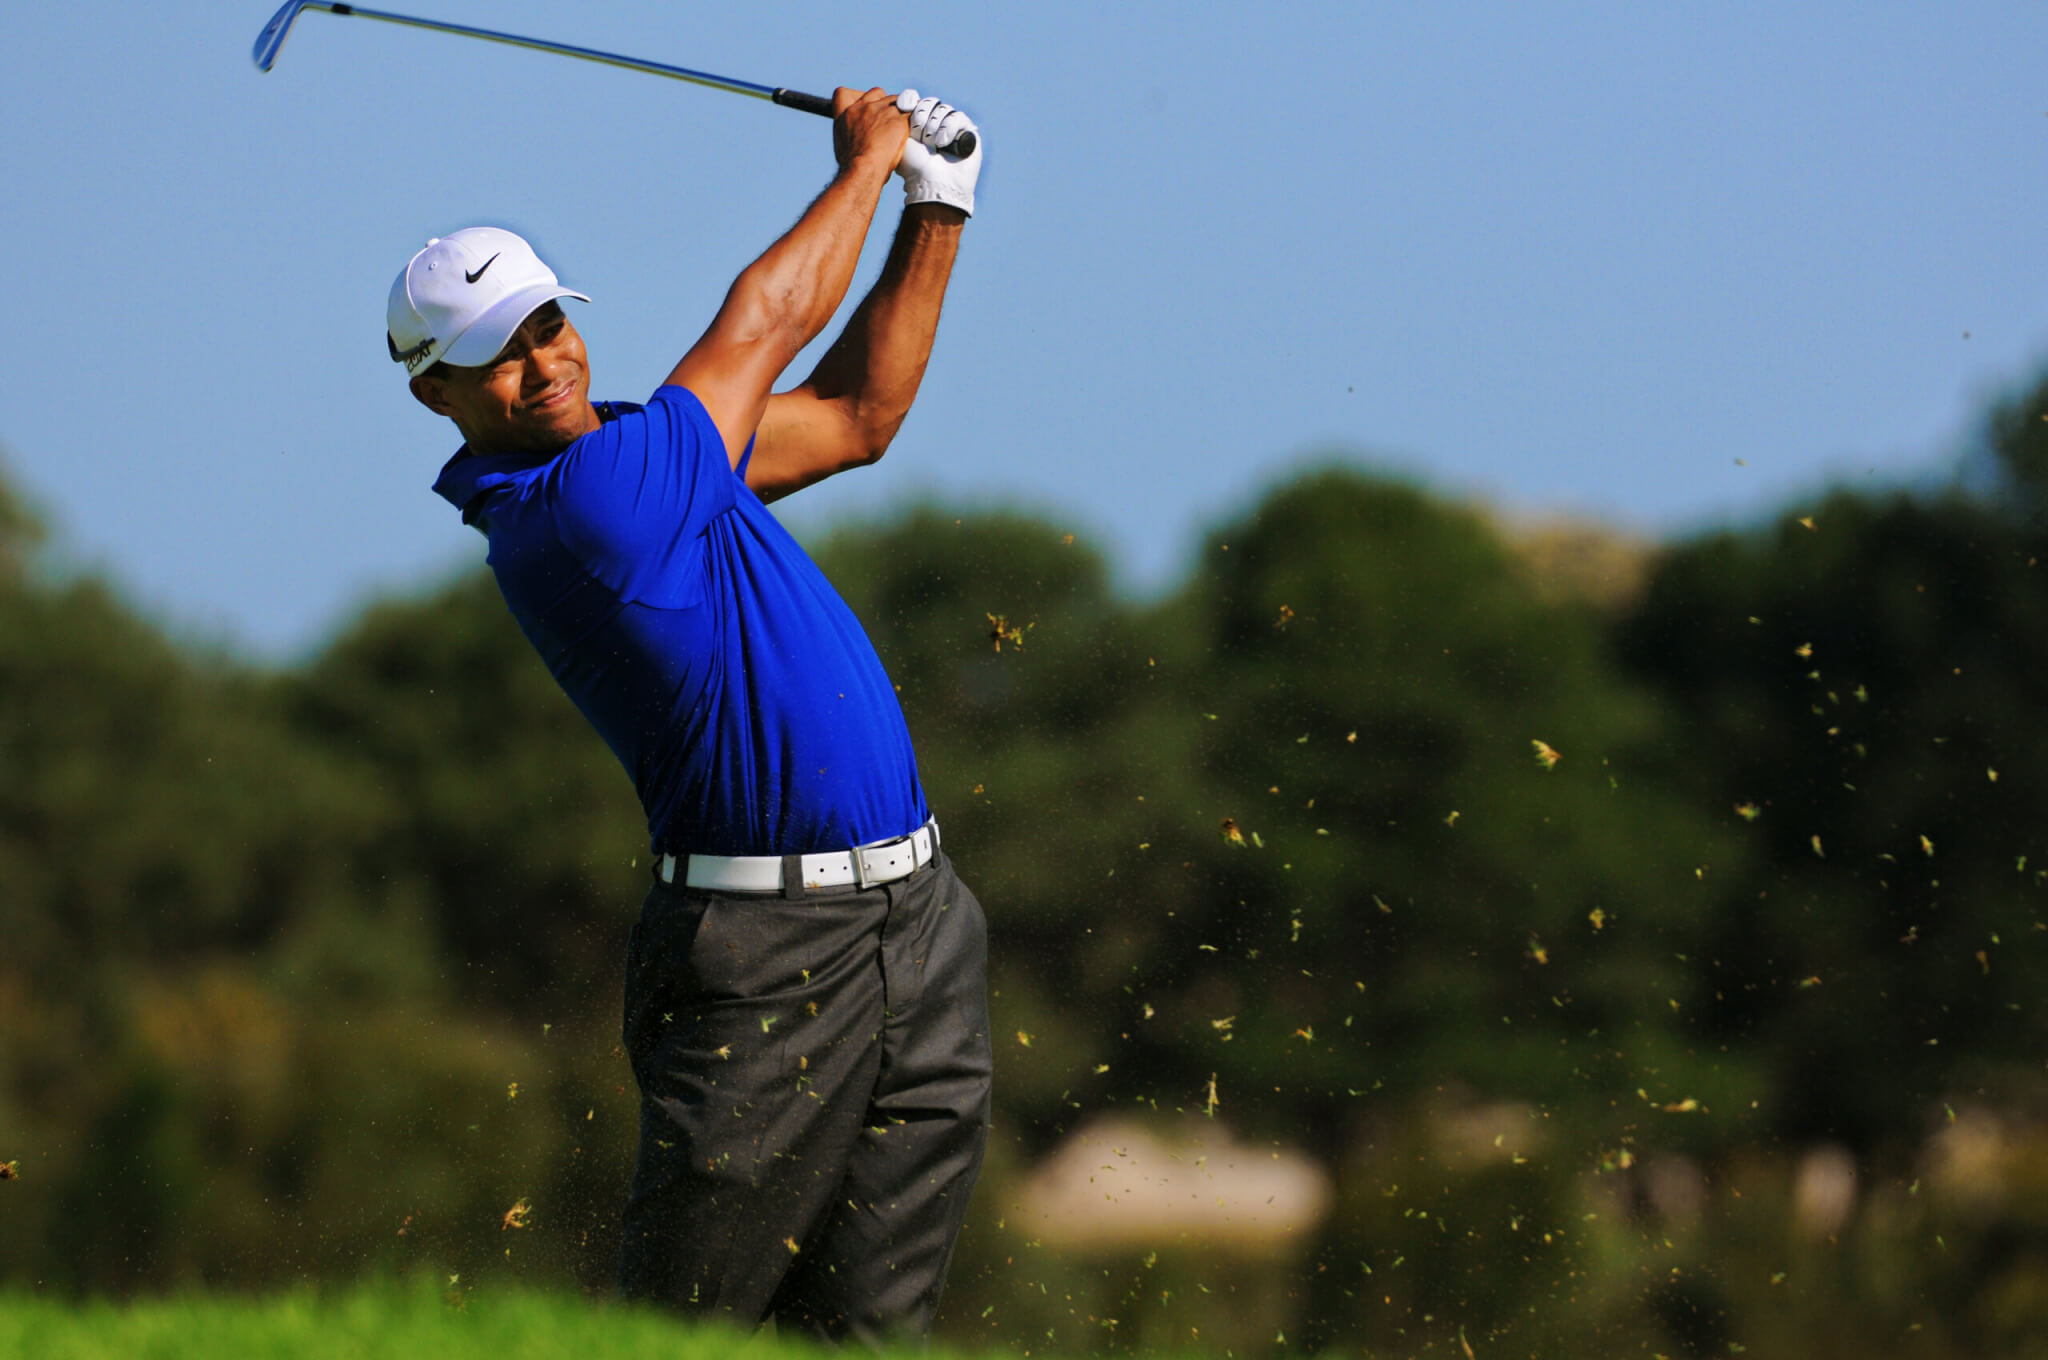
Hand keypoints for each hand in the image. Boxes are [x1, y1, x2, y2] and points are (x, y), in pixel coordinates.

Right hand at [831, 86, 908, 171]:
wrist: (863, 170)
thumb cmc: (853, 165)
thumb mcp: (843, 145)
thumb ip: (851, 133)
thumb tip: (858, 138)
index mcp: (846, 114)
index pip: (845, 93)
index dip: (856, 96)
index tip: (864, 106)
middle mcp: (863, 108)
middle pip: (876, 92)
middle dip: (883, 103)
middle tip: (888, 120)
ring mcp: (881, 111)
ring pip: (896, 100)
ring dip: (900, 111)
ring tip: (902, 128)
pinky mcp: (898, 119)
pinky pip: (911, 111)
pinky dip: (913, 118)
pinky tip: (914, 129)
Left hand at [893, 90, 980, 217]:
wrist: (932, 184)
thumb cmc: (914, 166)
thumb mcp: (901, 138)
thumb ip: (902, 116)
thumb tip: (908, 97)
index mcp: (920, 124)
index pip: (919, 102)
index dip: (914, 104)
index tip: (906, 108)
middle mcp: (937, 125)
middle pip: (931, 104)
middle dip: (922, 118)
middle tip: (920, 137)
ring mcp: (953, 129)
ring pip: (944, 110)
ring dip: (935, 125)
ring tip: (933, 144)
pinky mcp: (968, 133)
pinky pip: (958, 117)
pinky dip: (948, 128)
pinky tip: (943, 143)